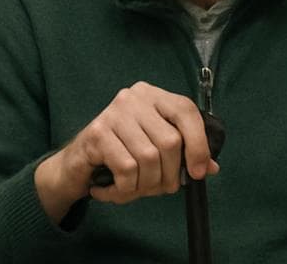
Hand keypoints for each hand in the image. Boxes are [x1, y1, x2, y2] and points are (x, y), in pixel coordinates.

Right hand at [34, 82, 217, 222]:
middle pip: (170, 142)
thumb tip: (210, 167)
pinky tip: (112, 189)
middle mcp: (135, 98)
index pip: (186, 111)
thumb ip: (182, 156)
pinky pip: (126, 169)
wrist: (76, 165)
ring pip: (149, 158)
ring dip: (144, 186)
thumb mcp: (155, 153)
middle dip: (167, 176)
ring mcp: (115, 112)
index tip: (198, 173)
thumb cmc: (120, 156)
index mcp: (154, 97)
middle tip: (156, 188)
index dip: (198, 144)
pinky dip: (124, 189)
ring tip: (131, 189)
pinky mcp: (97, 132)